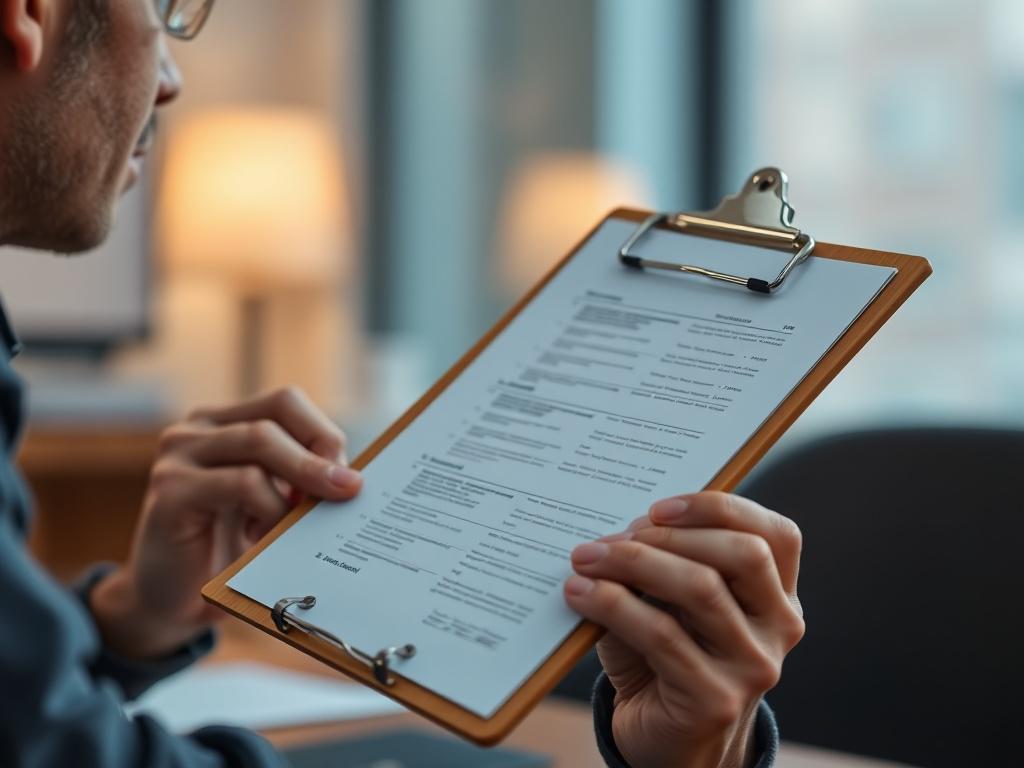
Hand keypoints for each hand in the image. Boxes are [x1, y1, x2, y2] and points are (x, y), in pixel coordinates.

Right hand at [90, 387, 361, 658]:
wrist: (174, 600)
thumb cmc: (230, 548)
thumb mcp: (272, 504)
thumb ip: (300, 481)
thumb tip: (353, 475)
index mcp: (224, 422)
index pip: (285, 402)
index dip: (322, 433)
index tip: (348, 476)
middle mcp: (196, 428)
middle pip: (276, 416)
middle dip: (320, 456)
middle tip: (349, 491)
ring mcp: (178, 454)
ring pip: (261, 442)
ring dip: (298, 483)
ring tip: (305, 522)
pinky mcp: (170, 489)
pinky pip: (242, 482)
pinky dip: (270, 508)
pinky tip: (268, 536)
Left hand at [563, 492, 803, 767]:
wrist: (665, 742)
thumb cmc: (663, 658)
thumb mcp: (670, 604)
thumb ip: (662, 564)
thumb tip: (618, 527)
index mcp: (777, 596)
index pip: (775, 535)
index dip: (720, 508)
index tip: (659, 508)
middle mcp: (778, 629)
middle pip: (742, 554)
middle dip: (670, 536)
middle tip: (613, 537)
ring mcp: (754, 667)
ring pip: (701, 589)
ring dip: (634, 563)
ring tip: (586, 559)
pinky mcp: (717, 700)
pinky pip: (662, 635)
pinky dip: (614, 605)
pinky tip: (580, 594)